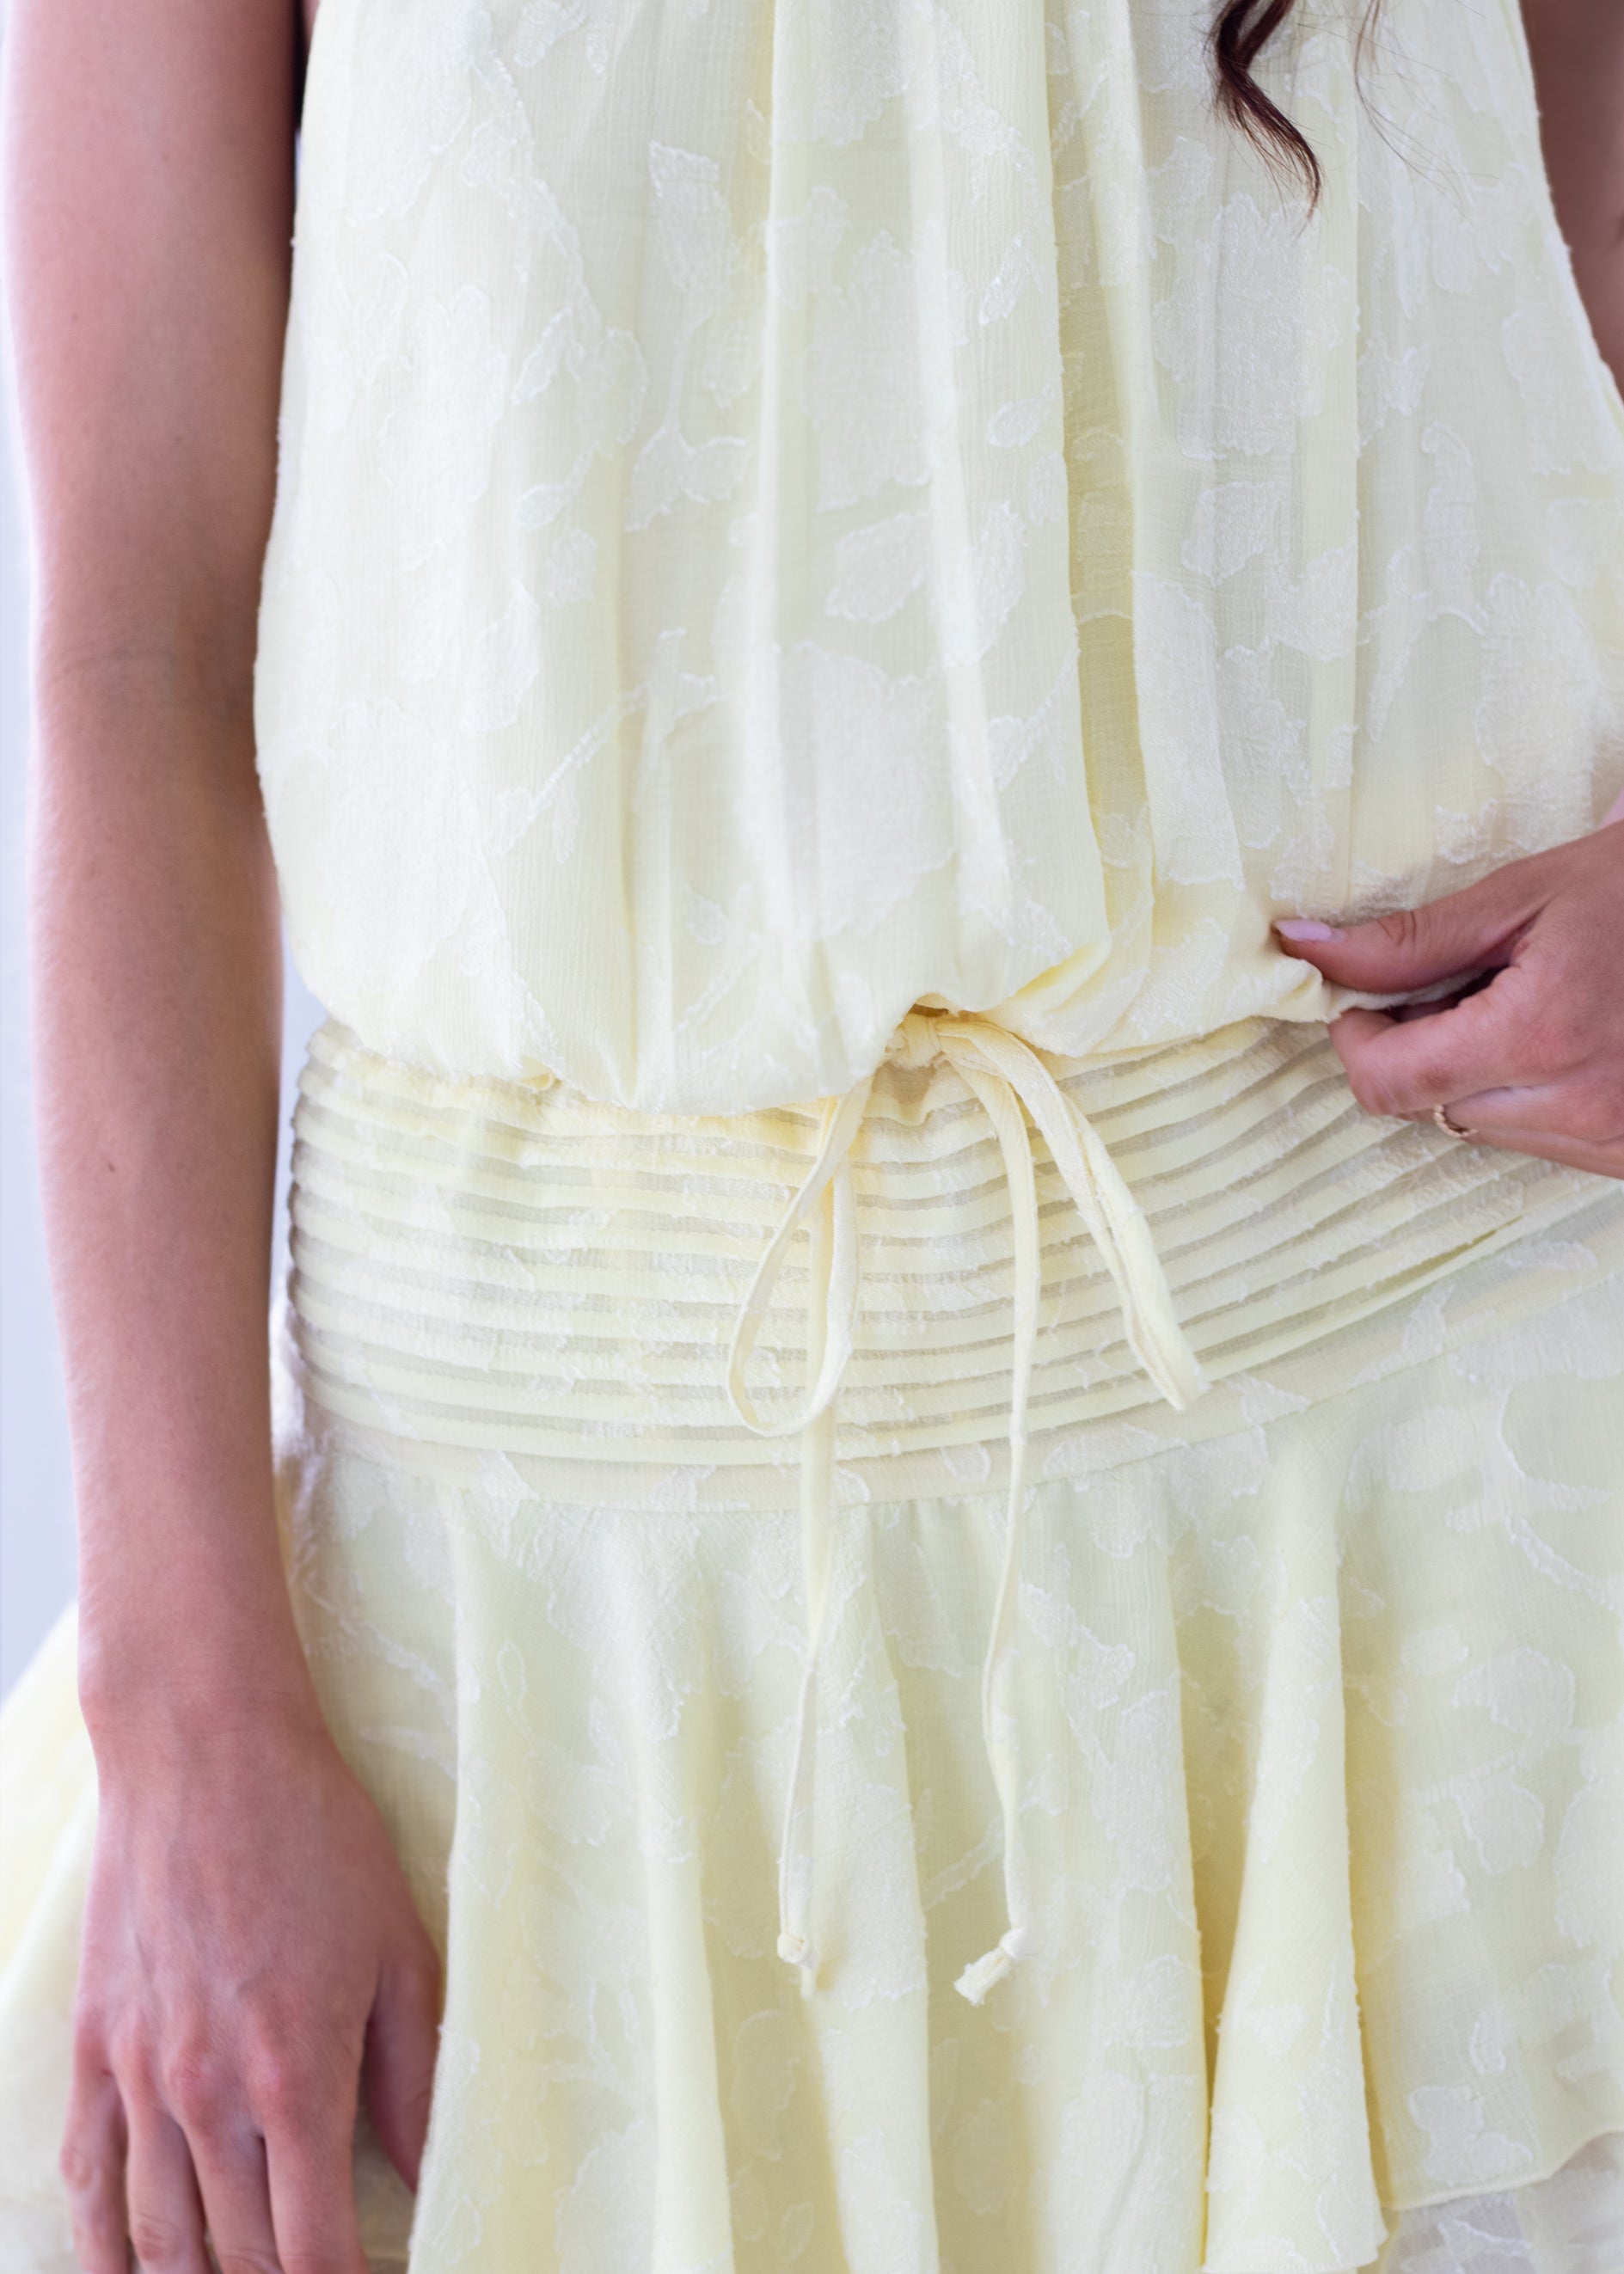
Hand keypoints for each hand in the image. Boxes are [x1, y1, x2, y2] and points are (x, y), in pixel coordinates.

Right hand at [60, 1705, 439, 2273]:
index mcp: (295, 2077)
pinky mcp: (94, 2044)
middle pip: (238, 2259)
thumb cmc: (317, 1835)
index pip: (315, 2249)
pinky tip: (130, 2264)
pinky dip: (105, 2242)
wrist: (206, 1753)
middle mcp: (207, 2096)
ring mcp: (139, 2076)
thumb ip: (411, 2071)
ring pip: (157, 2241)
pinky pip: (86, 2175)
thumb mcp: (398, 1946)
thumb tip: (421, 2167)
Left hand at [1275, 802, 1623, 1179]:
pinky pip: (1539, 1140)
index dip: (1358, 1041)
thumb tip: (1306, 950)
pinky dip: (1524, 1096)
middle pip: (1428, 1109)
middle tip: (1455, 987)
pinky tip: (1559, 1039)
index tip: (1365, 1001)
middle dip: (1417, 1051)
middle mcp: (1578, 1106)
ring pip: (1480, 1129)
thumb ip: (1412, 940)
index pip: (1390, 1082)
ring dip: (1471, 1076)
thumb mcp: (1527, 895)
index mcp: (1540, 1036)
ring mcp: (1611, 1140)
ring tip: (1519, 1006)